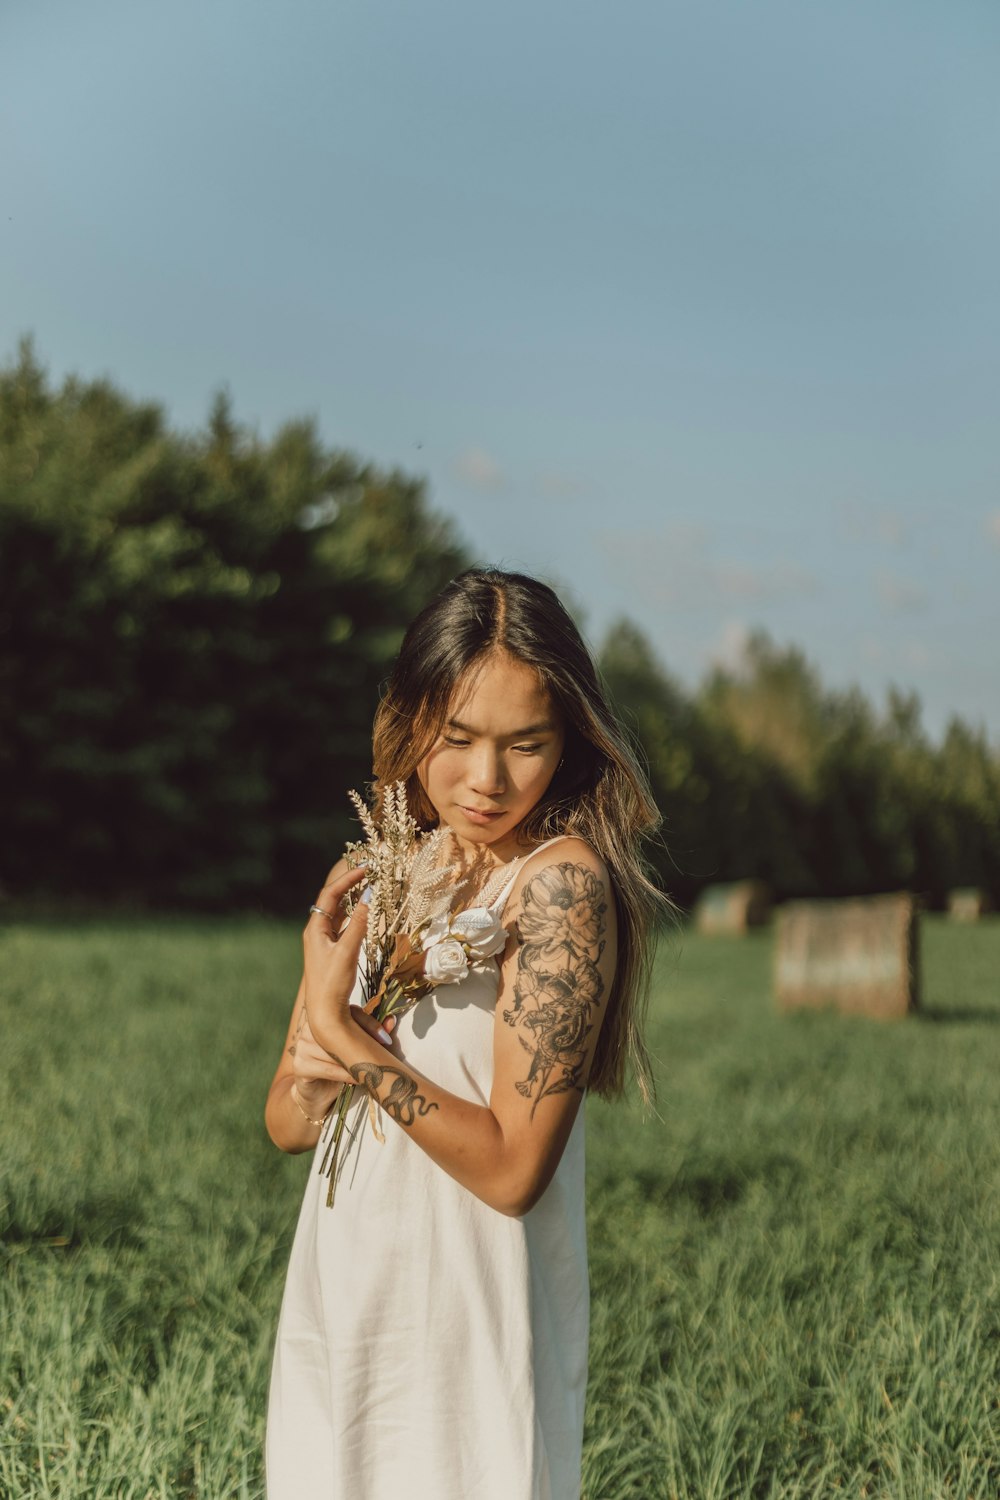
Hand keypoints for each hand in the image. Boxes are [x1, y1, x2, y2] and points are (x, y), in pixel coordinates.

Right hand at [291, 1009, 395, 1117]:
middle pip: (340, 1030)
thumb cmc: (340, 1065)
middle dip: (363, 1041)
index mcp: (323, 1015)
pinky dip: (345, 1075)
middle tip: (382, 1052)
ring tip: (371, 1067)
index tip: (385, 1037)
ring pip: (334, 1051)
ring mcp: (302, 1046)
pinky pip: (328, 1069)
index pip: (348, 1012)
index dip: (369, 1023)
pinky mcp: (300, 1065)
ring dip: (354, 1060)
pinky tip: (357, 1079)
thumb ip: (370, 1033)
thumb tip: (391, 1020)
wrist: (318, 1094)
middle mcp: (309, 1027)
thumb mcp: (355, 1047)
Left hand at [302, 865, 369, 1051]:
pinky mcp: (332, 951)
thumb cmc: (332, 983)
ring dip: (353, 900)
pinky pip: (344, 926)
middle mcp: (317, 932)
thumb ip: (359, 925)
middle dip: (350, 885)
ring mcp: (324, 942)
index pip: (330, 894)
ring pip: (339, 913)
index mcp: (315, 929)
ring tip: (369, 887)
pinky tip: (365, 914)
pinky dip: (355, 916)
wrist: (325, 1013)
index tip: (366, 869)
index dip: (347, 880)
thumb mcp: (347, 952)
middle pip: (333, 900)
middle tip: (369, 873)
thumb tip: (369, 899)